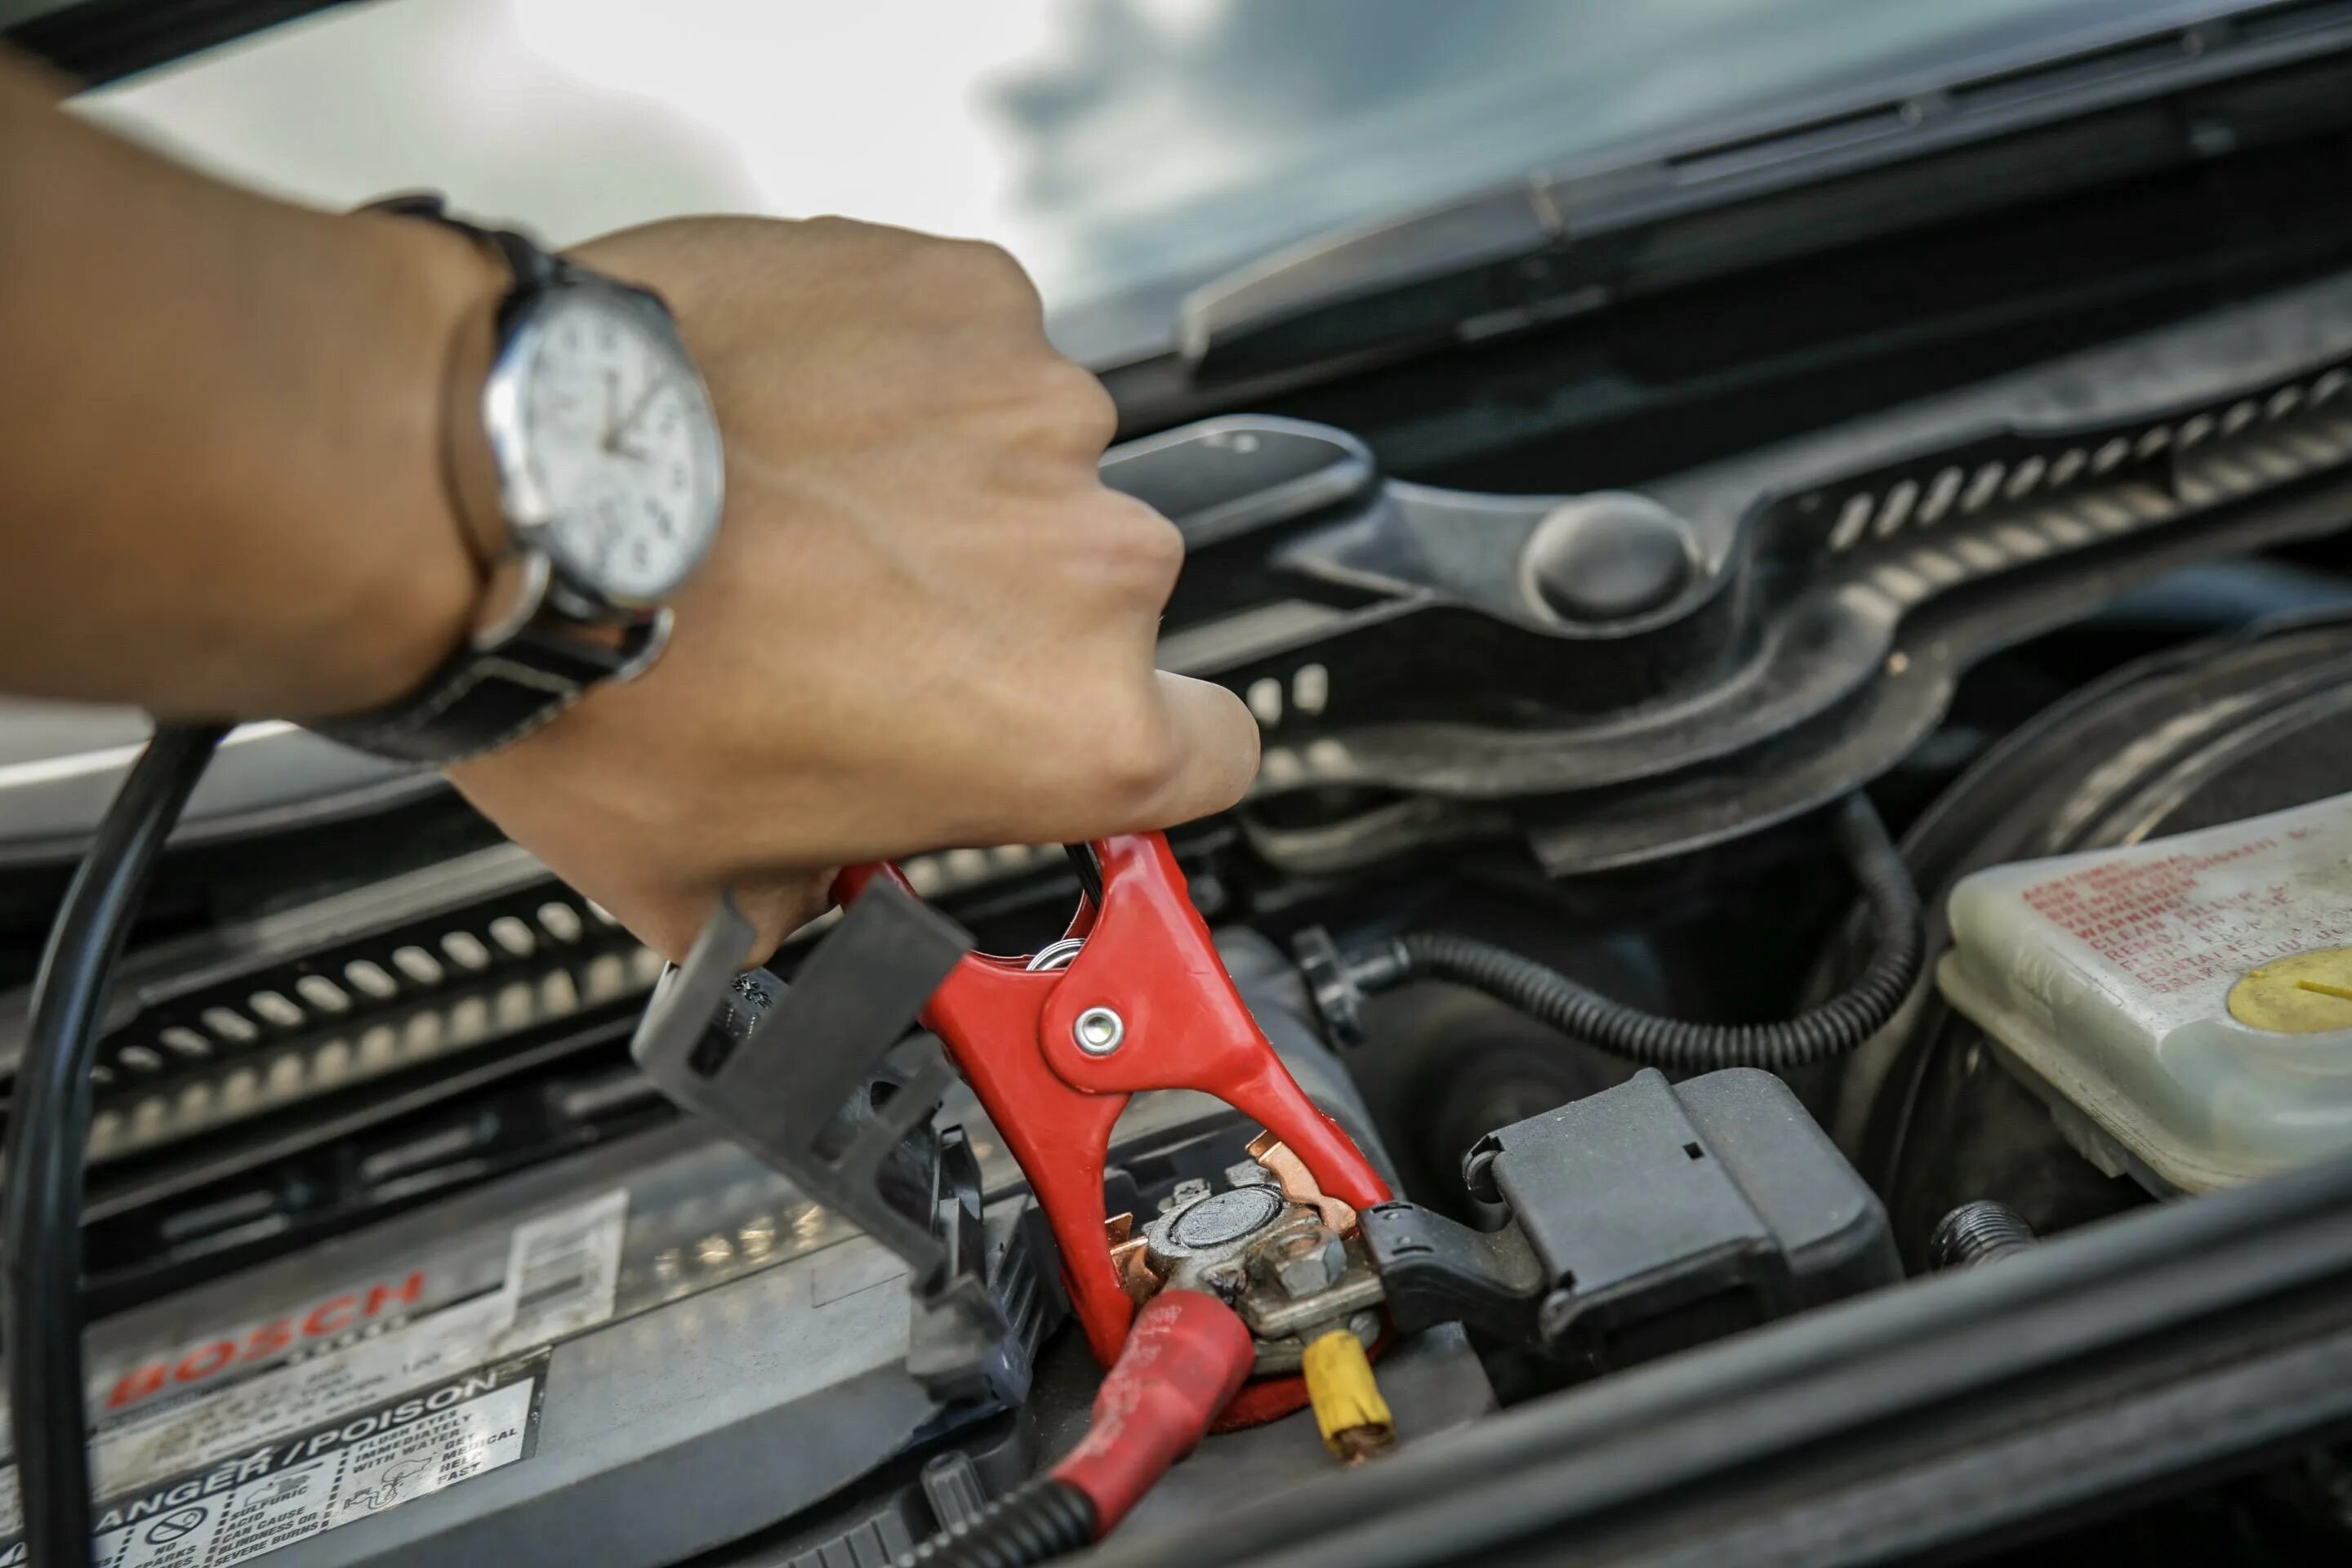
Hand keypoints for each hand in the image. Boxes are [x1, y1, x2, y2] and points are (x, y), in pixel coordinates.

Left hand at [445, 216, 1258, 961]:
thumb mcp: (707, 885)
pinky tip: (797, 413)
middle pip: (1107, 601)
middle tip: (857, 621)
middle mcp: (1096, 565)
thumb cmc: (601, 684)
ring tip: (803, 508)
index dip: (1142, 748)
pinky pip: (973, 345)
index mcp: (1075, 730)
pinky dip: (904, 374)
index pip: (1216, 751)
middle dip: (1003, 613)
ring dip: (951, 486)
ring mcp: (1041, 413)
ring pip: (1038, 465)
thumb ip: (817, 904)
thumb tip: (803, 899)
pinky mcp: (971, 294)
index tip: (1069, 729)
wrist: (495, 487)